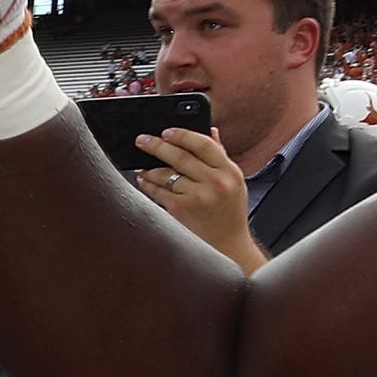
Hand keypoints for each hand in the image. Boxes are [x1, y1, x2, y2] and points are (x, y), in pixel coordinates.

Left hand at [134, 127, 263, 270]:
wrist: (228, 245)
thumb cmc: (230, 213)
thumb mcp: (234, 182)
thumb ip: (221, 156)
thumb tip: (210, 131)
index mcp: (230, 171)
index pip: (204, 144)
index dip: (182, 134)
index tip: (167, 132)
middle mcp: (215, 182)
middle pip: (180, 155)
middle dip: (157, 145)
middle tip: (142, 140)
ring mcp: (197, 196)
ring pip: (166, 174)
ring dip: (149, 168)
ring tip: (142, 165)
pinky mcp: (181, 209)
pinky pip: (158, 191)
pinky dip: (148, 184)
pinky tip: (145, 180)